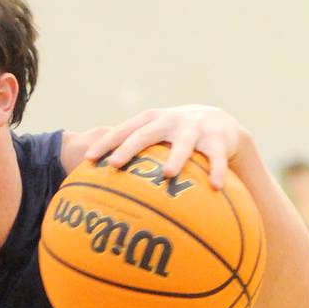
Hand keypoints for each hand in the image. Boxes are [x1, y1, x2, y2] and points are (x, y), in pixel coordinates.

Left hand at [83, 105, 248, 188]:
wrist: (219, 121)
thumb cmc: (174, 135)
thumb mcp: (154, 135)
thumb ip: (132, 151)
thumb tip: (97, 180)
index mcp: (151, 120)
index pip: (123, 130)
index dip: (106, 143)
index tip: (89, 159)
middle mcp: (170, 121)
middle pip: (146, 134)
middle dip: (129, 148)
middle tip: (115, 164)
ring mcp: (195, 129)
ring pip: (183, 144)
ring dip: (175, 158)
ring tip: (167, 174)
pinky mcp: (218, 139)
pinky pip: (216, 157)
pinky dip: (216, 171)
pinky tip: (214, 187)